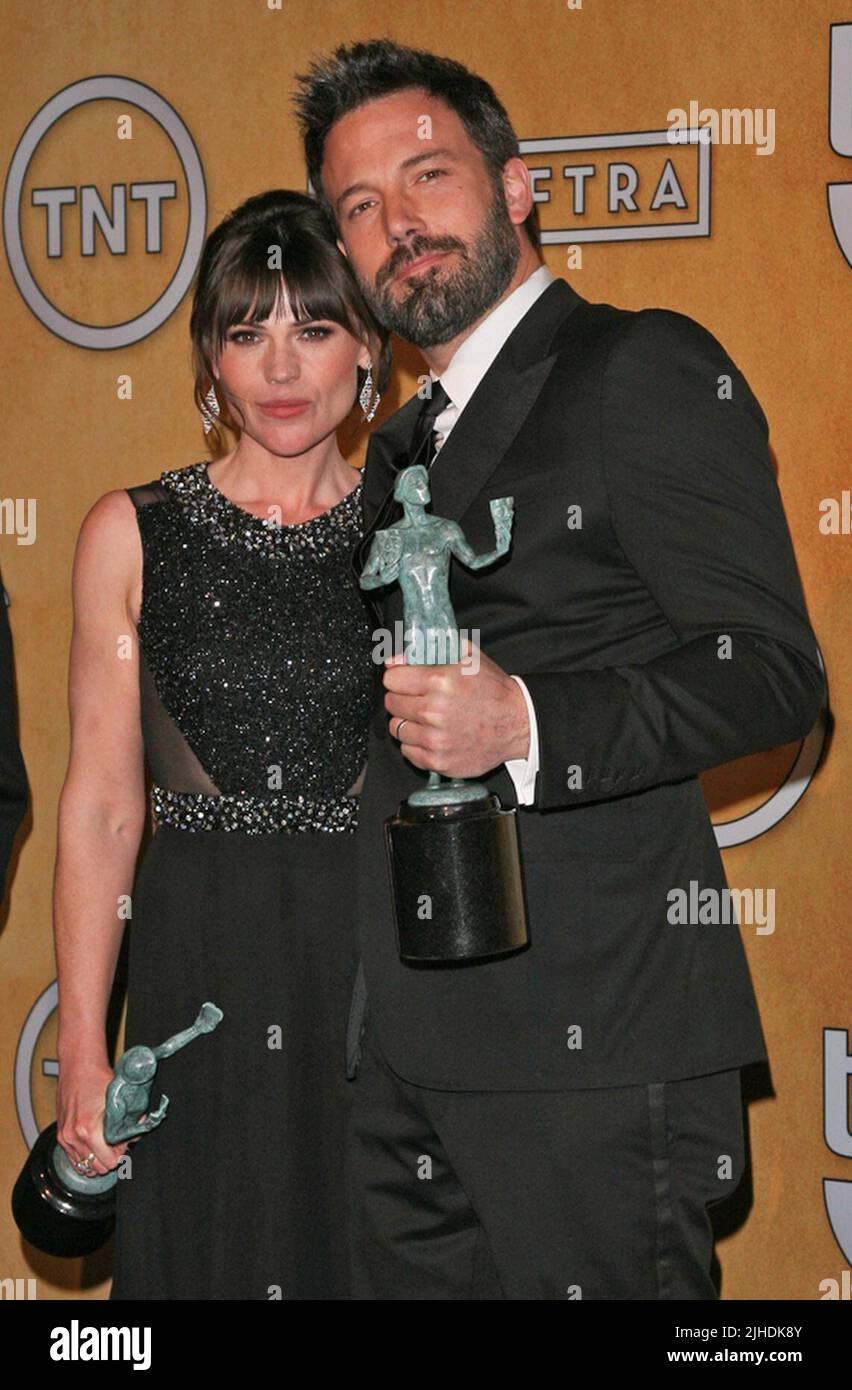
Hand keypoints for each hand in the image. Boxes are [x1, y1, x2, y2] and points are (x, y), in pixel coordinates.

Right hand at [55, 1055, 129, 1176]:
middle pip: (98, 1167)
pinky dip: (86, 1156)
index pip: (110, 1161)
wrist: (78, 1065)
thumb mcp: (119, 1099)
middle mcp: (73, 1137)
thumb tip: (136, 1134)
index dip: (121, 1153)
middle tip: (118, 1143)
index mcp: (88, 1130)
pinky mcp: (60, 1135)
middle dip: (111, 1157)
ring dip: (98, 1157)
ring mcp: (65, 1137)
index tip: (125, 1143)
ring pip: (86, 1165)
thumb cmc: (98, 1078)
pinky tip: (95, 1145)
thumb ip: (129, 1121)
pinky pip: (74, 1159)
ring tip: (106, 1143)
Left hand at [384, 636, 530, 777]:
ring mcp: (435, 739)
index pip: (391, 679)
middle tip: (418, 699)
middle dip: (402, 699)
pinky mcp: (439, 760)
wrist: (517, 724)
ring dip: (408, 722)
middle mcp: (434, 711)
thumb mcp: (467, 657)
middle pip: (392, 704)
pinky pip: (408, 751)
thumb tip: (394, 661)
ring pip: (397, 729)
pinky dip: (416, 744)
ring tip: (427, 718)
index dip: (398, 678)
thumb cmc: (494, 690)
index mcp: (439, 682)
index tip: (404, 681)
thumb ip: (428, 652)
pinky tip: (432, 735)